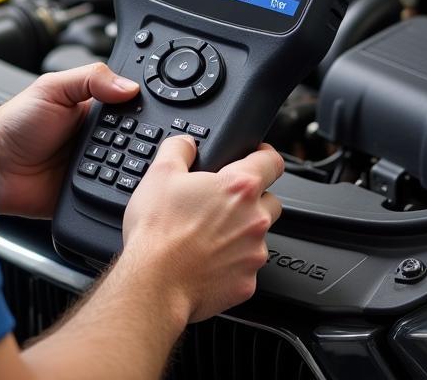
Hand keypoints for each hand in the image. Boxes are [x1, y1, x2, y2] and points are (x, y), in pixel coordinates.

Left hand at [0, 62, 138, 218]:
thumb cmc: (15, 123)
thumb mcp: (52, 87)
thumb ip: (90, 79)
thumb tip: (128, 85)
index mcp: (94, 108)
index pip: (130, 107)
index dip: (142, 109)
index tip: (155, 113)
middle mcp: (99, 137)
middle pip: (137, 140)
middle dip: (143, 142)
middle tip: (141, 143)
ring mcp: (96, 166)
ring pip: (130, 169)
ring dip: (134, 169)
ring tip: (134, 166)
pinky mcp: (90, 192)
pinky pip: (113, 194)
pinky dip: (120, 193)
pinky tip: (123, 189)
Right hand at [122, 136, 283, 322]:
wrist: (154, 283)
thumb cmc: (158, 231)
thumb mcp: (160, 173)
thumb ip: (179, 148)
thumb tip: (186, 143)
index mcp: (239, 187)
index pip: (272, 161)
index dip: (264, 155)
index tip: (256, 158)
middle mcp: (255, 219)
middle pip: (269, 201)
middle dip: (251, 200)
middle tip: (221, 203)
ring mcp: (254, 254)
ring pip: (257, 237)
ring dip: (240, 234)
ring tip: (207, 236)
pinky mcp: (248, 283)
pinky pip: (246, 267)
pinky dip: (231, 263)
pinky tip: (206, 260)